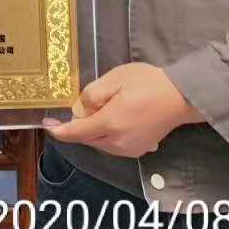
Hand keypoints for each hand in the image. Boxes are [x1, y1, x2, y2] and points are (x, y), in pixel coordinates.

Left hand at [46, 63, 203, 158]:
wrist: (182, 97)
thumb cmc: (148, 83)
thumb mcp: (115, 79)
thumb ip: (92, 96)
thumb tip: (77, 112)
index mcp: (110, 124)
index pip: (76, 132)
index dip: (59, 130)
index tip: (46, 124)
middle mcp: (118, 143)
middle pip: (87, 138)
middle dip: (78, 126)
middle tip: (81, 106)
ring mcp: (130, 149)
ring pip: (99, 143)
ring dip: (93, 130)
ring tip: (102, 108)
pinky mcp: (139, 150)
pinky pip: (113, 145)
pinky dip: (106, 134)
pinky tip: (114, 118)